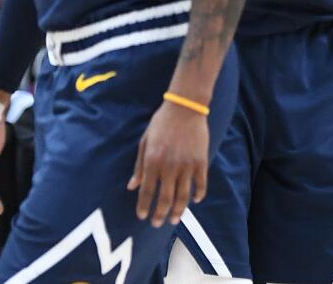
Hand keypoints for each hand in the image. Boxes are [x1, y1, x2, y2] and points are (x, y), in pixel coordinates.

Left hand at [127, 101, 208, 227]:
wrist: (184, 108)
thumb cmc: (161, 123)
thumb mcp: (145, 141)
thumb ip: (139, 166)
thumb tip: (131, 186)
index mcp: (153, 160)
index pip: (147, 190)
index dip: (144, 205)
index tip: (142, 217)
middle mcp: (169, 166)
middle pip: (165, 197)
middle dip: (160, 213)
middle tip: (157, 224)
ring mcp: (187, 165)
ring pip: (183, 196)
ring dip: (179, 210)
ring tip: (174, 219)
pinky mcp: (201, 162)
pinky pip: (200, 184)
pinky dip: (198, 194)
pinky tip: (194, 200)